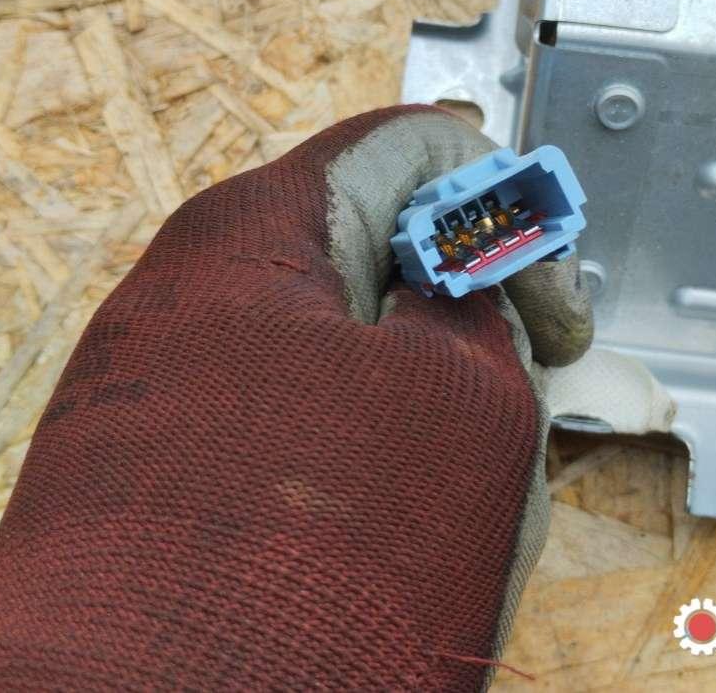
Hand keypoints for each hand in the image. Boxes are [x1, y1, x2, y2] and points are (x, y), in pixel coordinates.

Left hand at [0, 105, 591, 690]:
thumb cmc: (305, 566)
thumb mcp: (460, 400)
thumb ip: (484, 308)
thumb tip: (469, 291)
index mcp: (250, 233)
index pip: (411, 149)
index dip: (508, 204)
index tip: (551, 294)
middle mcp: (191, 294)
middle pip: (373, 256)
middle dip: (466, 320)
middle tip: (524, 392)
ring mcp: (169, 386)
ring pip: (344, 357)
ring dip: (424, 409)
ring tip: (455, 495)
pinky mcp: (164, 470)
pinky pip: (296, 431)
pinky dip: (367, 462)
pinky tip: (394, 535)